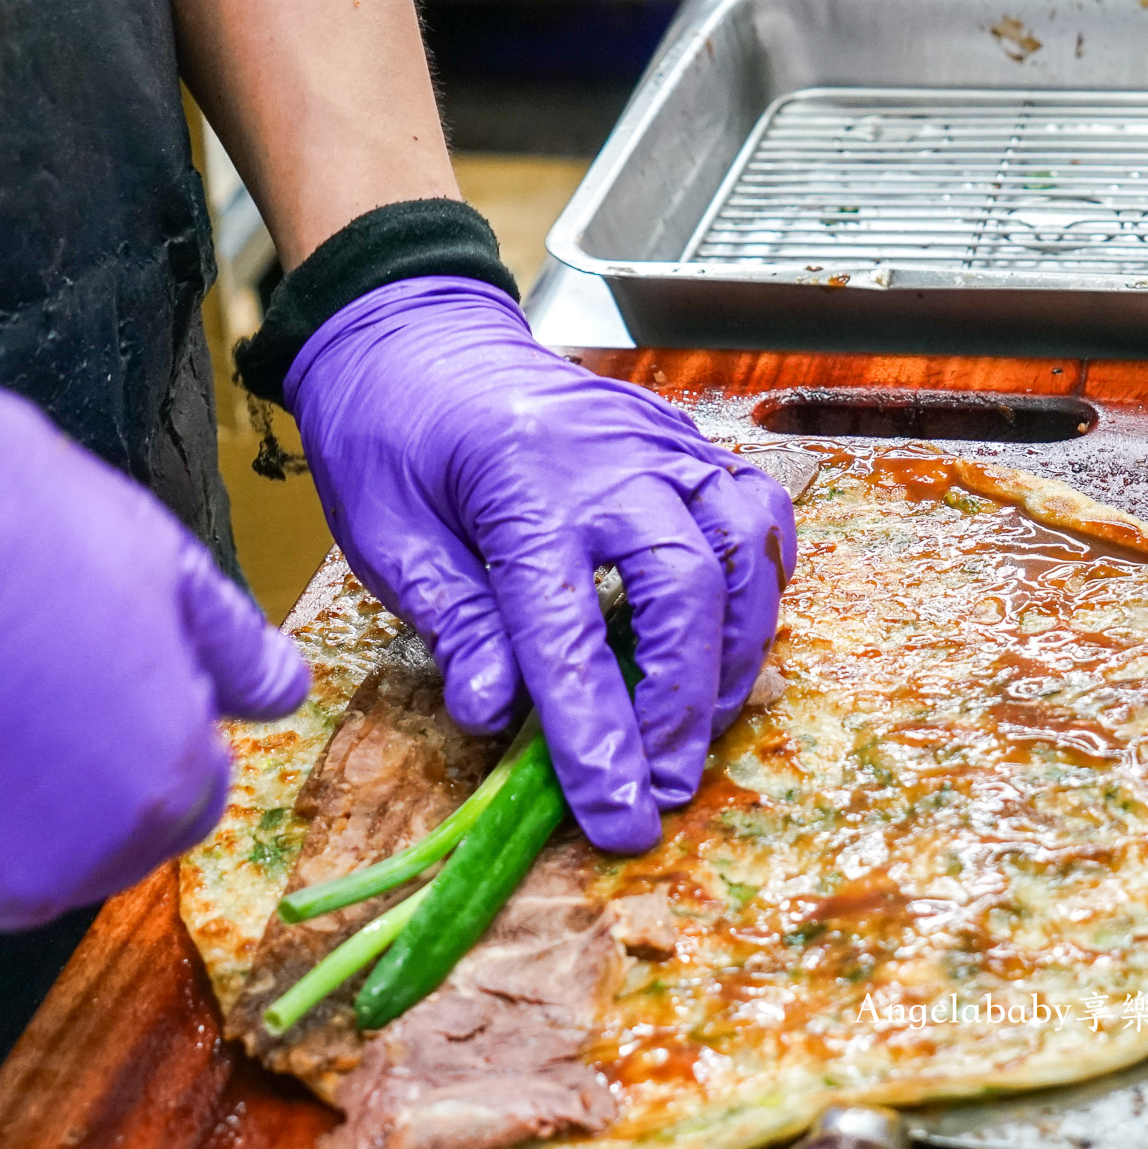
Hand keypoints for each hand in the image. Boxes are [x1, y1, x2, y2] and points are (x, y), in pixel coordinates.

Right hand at [0, 348, 308, 942]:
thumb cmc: (6, 527)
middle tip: (9, 680)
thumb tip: (286, 692)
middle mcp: (63, 868)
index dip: (148, 735)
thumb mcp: (161, 560)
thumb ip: (235, 648)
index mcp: (160, 792)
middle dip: (68, 781)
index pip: (186, 801)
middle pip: (90, 845)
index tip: (101, 677)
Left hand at [284, 276, 794, 852]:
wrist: (419, 334)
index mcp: (520, 480)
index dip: (596, 731)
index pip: (568, 627)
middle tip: (663, 784)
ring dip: (735, 653)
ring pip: (746, 547)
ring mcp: (661, 443)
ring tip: (698, 732)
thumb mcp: (385, 533)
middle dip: (684, 702)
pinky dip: (762, 584)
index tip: (615, 814)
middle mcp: (610, 456)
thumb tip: (494, 712)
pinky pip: (757, 510)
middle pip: (688, 586)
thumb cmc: (391, 436)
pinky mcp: (685, 443)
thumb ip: (451, 619)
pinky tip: (731, 641)